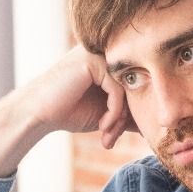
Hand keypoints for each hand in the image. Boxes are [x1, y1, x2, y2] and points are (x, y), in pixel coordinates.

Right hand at [0, 45, 134, 176]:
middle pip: (134, 85)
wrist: (36, 114)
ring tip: (107, 136)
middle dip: (126, 118)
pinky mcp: (92, 60)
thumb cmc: (67, 112)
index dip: (131, 113)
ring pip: (127, 88)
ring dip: (119, 118)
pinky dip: (114, 113)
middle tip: (113, 139)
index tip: (121, 136)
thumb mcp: (105, 112)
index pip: (135, 84)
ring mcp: (97, 53)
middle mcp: (104, 52)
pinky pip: (117, 90)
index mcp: (108, 60)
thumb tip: (156, 121)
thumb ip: (128, 111)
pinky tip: (102, 127)